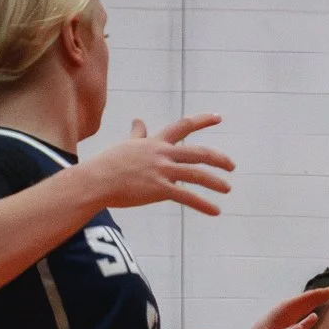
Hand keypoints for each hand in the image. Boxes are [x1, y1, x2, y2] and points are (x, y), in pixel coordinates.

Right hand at [91, 114, 234, 213]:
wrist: (96, 181)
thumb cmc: (108, 165)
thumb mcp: (126, 145)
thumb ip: (138, 135)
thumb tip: (138, 121)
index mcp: (155, 142)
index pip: (183, 127)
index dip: (202, 121)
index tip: (218, 117)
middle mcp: (162, 153)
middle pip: (197, 152)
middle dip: (218, 158)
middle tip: (231, 166)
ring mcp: (162, 171)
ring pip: (196, 174)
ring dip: (215, 182)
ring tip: (227, 189)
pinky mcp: (159, 189)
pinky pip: (187, 197)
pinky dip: (203, 204)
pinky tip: (216, 211)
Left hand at [212, 291, 322, 328]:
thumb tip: (308, 321)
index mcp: (267, 325)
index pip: (291, 306)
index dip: (309, 298)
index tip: (326, 292)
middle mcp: (271, 328)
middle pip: (294, 309)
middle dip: (311, 300)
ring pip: (294, 320)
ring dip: (308, 311)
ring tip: (324, 306)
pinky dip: (303, 328)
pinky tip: (310, 328)